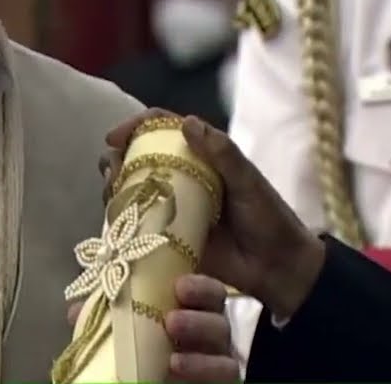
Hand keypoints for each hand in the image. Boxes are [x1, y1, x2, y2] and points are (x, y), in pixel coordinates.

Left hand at [66, 274, 238, 381]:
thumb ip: (106, 312)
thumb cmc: (138, 342)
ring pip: (224, 347)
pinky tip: (177, 366)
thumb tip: (75, 311)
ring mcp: (217, 356)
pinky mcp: (220, 378)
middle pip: (219, 317)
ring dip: (198, 351)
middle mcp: (210, 329)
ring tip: (172, 355)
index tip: (179, 286)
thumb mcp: (120, 324)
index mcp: (191, 306)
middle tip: (172, 320)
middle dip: (198, 318)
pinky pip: (226, 373)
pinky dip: (204, 369)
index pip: (207, 291)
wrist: (145, 374)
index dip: (199, 286)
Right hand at [101, 108, 325, 320]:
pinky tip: (117, 221)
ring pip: (130, 188)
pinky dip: (121, 219)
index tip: (115, 137)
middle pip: (136, 156)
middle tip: (112, 169)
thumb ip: (222, 153)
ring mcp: (171, 206)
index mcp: (200, 156)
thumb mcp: (249, 181)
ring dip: (114, 186)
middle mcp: (180, 177)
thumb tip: (188, 122)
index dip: (135, 126)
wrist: (278, 268)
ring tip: (112, 194)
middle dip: (116, 157)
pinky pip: (136, 224)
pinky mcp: (167, 236)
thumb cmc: (269, 218)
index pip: (161, 129)